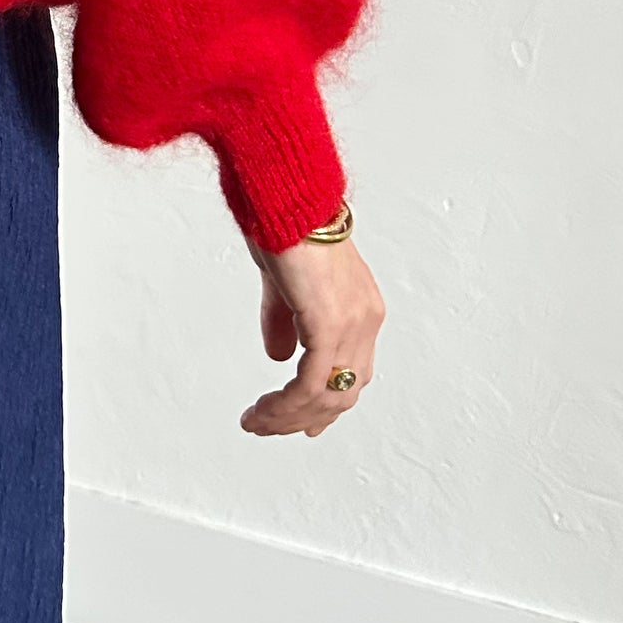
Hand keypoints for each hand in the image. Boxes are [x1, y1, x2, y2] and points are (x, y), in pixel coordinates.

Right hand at [240, 229, 384, 437]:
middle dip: (305, 418)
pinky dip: (286, 405)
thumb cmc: (284, 222)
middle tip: (270, 428)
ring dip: (289, 417)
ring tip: (256, 422)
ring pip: (328, 395)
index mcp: (361, 309)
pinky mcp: (329, 324)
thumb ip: (285, 321)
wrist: (285, 194)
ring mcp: (352, 324)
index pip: (353, 373)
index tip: (301, 424)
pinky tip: (263, 410)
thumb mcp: (285, 283)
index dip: (327, 404)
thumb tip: (280, 357)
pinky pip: (310, 383)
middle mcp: (365, 320)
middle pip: (345, 392)